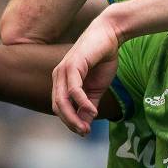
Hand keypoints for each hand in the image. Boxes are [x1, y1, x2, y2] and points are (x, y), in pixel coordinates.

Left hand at [51, 13, 122, 135]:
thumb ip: (89, 104)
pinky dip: (82, 102)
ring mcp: (63, 70)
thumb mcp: (96, 88)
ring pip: (62, 100)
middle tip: (84, 132)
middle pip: (58, 106)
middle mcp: (58, 76)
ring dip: (73, 117)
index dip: (70, 121)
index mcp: (62, 81)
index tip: (84, 132)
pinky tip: (92, 111)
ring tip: (86, 127)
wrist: (110, 35)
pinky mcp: (73, 65)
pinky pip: (74, 89)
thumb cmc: (102, 59)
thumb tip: (86, 124)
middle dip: (70, 122)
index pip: (59, 107)